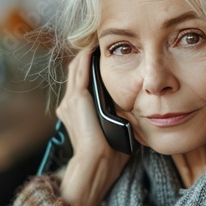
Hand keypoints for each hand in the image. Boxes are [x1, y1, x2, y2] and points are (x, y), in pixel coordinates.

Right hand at [56, 47, 130, 205]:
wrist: (95, 165)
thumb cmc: (108, 156)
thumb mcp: (115, 130)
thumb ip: (119, 117)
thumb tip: (137, 109)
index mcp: (76, 112)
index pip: (81, 82)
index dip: (90, 66)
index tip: (104, 55)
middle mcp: (68, 104)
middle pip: (76, 70)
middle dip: (88, 55)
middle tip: (102, 41)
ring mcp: (70, 101)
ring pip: (77, 67)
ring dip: (87, 53)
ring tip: (100, 40)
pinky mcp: (77, 99)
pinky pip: (81, 71)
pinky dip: (87, 58)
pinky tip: (96, 48)